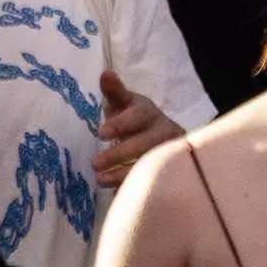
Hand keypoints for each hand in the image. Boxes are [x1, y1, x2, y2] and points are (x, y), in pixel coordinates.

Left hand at [91, 69, 175, 187]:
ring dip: (124, 173)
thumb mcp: (124, 105)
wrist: (161, 139)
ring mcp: (171, 154)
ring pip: (151, 164)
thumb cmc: (135, 121)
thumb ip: (115, 92)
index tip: (100, 134)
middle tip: (95, 163)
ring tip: (101, 180)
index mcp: (150, 112)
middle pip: (146, 142)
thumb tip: (105, 74)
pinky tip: (117, 192)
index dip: (120, 124)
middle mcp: (165, 131)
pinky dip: (134, 186)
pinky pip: (155, 181)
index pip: (138, 115)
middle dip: (120, 153)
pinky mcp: (172, 173)